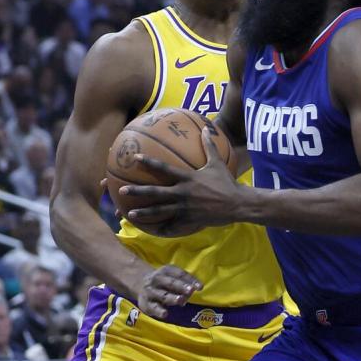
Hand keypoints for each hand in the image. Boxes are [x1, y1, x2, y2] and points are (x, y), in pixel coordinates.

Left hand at [119, 129, 243, 235]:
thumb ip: (209, 146)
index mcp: (187, 178)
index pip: (164, 168)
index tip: (134, 158)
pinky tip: (154, 232)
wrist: (238, 203)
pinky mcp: (191, 219)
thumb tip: (206, 129)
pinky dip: (165, 229)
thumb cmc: (227, 182)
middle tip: (123, 191)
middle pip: (156, 192)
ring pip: (161, 211)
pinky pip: (175, 225)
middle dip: (138, 191)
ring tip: (130, 214)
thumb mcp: (218, 163)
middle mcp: (183, 193)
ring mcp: (186, 208)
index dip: (148, 162)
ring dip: (145, 212)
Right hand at [135, 264, 202, 319]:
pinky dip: (159, 311)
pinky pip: (153, 307)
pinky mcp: (146, 303)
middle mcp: (157, 280)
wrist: (139, 282)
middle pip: (170, 283)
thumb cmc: (164, 281)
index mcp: (166, 271)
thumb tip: (197, 288)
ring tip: (180, 300)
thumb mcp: (173, 276)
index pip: (179, 274)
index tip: (200, 287)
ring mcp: (151, 292)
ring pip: (162, 295)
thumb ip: (185, 281)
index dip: (190, 280)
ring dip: (171, 298)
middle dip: (180, 286)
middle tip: (190, 290)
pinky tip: (165, 314)